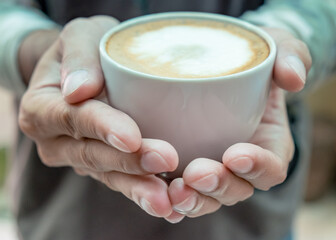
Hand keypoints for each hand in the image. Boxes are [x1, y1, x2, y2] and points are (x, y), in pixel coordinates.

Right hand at [18, 16, 180, 221]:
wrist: (87, 71)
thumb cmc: (87, 50)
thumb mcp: (81, 35)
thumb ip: (78, 55)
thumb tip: (79, 90)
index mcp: (43, 108)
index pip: (73, 118)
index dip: (102, 128)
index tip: (131, 137)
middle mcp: (56, 141)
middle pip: (93, 155)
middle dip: (129, 162)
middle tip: (165, 161)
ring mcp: (79, 158)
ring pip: (109, 177)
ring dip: (138, 187)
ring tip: (165, 200)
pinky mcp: (103, 167)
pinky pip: (122, 182)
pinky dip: (143, 192)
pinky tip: (169, 204)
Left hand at [167, 28, 311, 218]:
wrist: (225, 68)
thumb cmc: (254, 62)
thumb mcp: (277, 49)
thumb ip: (290, 57)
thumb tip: (294, 77)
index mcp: (269, 145)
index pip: (270, 169)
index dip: (257, 167)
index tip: (236, 154)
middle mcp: (242, 166)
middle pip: (235, 189)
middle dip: (217, 185)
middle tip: (196, 174)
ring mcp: (214, 170)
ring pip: (206, 197)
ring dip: (191, 199)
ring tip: (172, 190)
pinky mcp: (187, 167)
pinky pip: (181, 191)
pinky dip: (170, 199)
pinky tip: (154, 194)